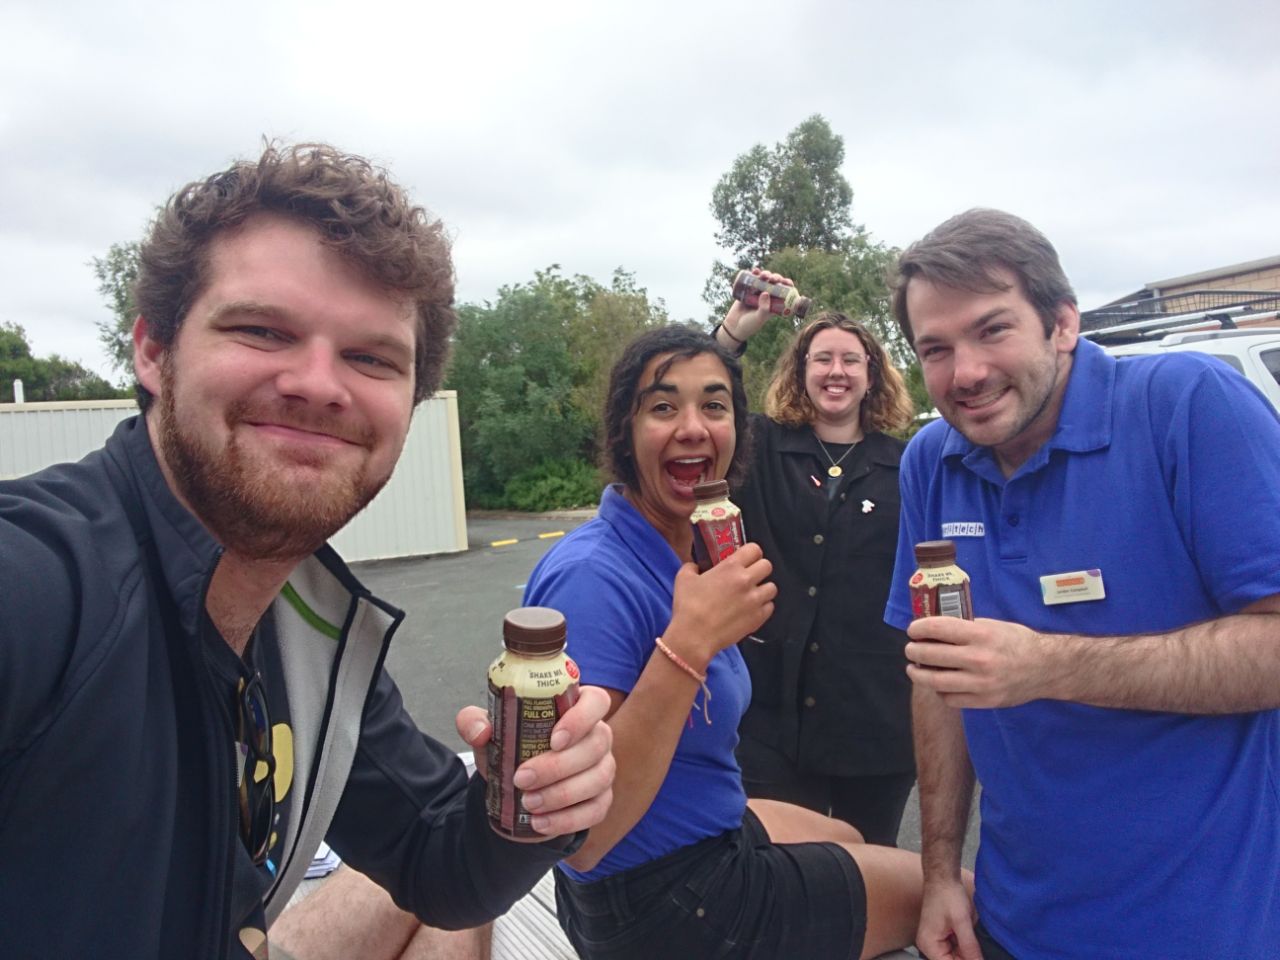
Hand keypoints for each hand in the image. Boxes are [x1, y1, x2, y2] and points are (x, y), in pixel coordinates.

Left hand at [464, 685, 615, 838]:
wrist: (513, 787)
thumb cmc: (510, 748)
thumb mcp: (488, 732)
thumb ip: (474, 722)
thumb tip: (481, 731)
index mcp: (576, 708)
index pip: (596, 701)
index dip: (581, 718)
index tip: (554, 739)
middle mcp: (597, 735)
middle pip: (597, 744)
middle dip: (559, 765)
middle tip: (522, 779)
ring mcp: (603, 768)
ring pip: (599, 778)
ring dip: (562, 794)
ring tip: (528, 803)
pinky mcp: (600, 800)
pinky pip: (596, 810)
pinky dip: (567, 819)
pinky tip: (540, 822)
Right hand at [668, 543, 775, 667]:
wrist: (695, 636)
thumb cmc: (688, 606)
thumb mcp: (683, 578)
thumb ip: (692, 567)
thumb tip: (695, 566)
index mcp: (731, 567)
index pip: (754, 549)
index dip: (751, 553)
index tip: (745, 559)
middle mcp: (747, 580)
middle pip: (767, 566)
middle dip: (759, 569)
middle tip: (749, 576)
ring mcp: (755, 600)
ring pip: (772, 587)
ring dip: (763, 589)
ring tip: (752, 595)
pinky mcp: (758, 618)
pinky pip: (770, 607)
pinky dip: (763, 607)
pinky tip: (751, 609)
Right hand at [722, 268, 794, 342]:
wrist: (734, 326)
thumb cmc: (750, 325)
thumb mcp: (760, 318)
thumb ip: (764, 308)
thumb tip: (765, 293)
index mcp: (774, 303)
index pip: (784, 292)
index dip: (787, 285)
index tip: (787, 282)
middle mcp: (767, 296)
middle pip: (774, 283)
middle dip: (776, 278)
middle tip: (773, 279)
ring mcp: (757, 292)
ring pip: (764, 279)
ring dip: (766, 274)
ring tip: (764, 275)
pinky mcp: (747, 290)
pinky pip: (752, 279)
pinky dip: (754, 273)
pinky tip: (755, 270)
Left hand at [905, 616, 1054, 708]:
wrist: (1046, 668)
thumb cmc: (1017, 642)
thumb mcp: (992, 626)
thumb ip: (964, 628)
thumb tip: (933, 629)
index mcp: (981, 635)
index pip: (937, 629)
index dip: (918, 628)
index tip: (912, 630)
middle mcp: (979, 659)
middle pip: (931, 655)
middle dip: (914, 651)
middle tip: (910, 649)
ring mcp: (981, 683)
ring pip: (935, 681)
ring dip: (918, 674)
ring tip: (914, 668)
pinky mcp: (984, 701)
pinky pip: (950, 698)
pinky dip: (939, 691)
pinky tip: (938, 683)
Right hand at [916, 876, 981, 959]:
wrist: (943, 877)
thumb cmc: (948, 895)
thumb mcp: (962, 922)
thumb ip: (970, 947)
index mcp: (929, 945)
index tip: (979, 955)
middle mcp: (929, 946)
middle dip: (968, 956)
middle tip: (977, 943)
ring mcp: (934, 941)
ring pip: (956, 956)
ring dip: (967, 951)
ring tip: (972, 935)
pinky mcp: (941, 936)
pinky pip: (955, 948)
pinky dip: (965, 945)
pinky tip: (970, 935)